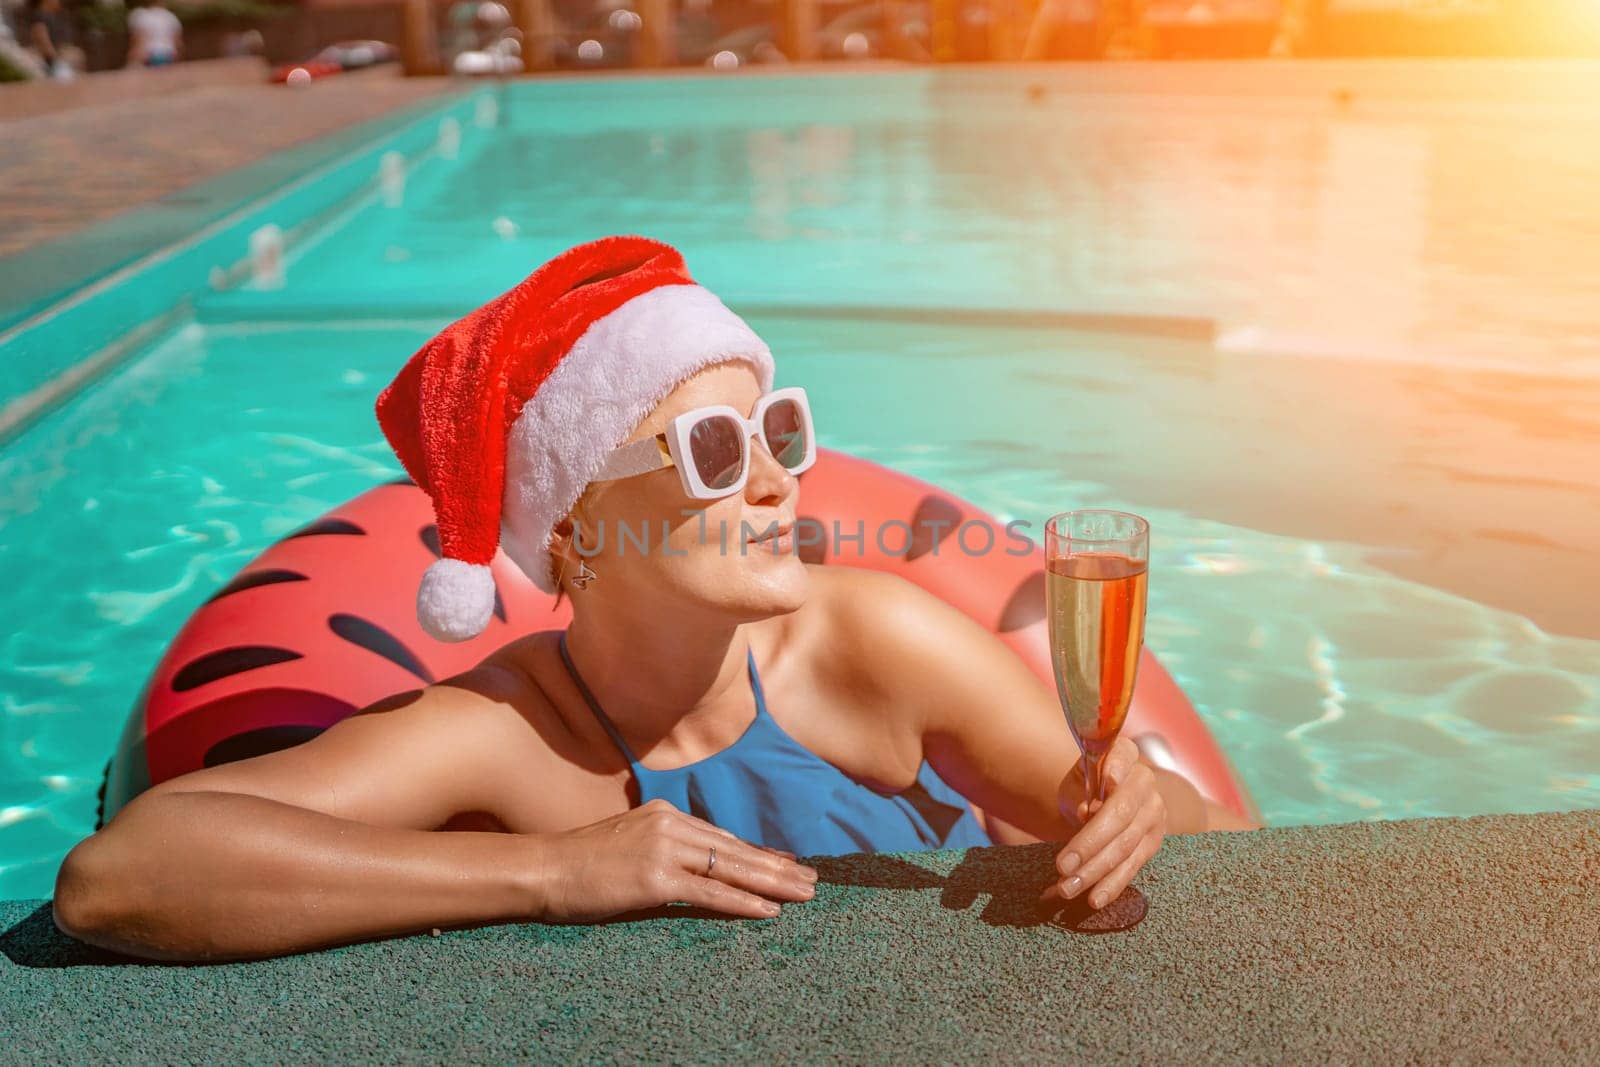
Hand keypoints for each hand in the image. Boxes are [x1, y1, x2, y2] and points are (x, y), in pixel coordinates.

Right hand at [527, 798, 817, 921]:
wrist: (542, 869)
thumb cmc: (579, 864)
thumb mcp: (628, 845)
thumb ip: (663, 852)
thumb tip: (696, 874)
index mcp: (664, 813)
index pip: (723, 837)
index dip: (759, 853)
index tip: (787, 863)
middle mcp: (670, 824)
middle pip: (736, 849)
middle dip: (777, 866)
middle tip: (811, 880)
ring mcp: (664, 849)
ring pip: (731, 868)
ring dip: (772, 883)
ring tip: (803, 894)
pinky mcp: (655, 878)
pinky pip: (709, 893)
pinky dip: (742, 902)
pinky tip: (768, 911)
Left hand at [1043, 737, 1166, 910]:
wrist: (1113, 800)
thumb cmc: (1086, 787)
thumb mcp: (1076, 780)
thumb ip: (1079, 790)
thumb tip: (1087, 811)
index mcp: (1124, 755)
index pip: (1124, 754)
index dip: (1117, 767)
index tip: (1107, 780)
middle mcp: (1145, 782)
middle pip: (1120, 814)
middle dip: (1089, 844)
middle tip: (1061, 867)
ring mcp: (1154, 813)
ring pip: (1125, 846)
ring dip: (1095, 871)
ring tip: (1067, 888)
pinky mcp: (1154, 842)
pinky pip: (1133, 866)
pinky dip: (1112, 884)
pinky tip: (1095, 898)